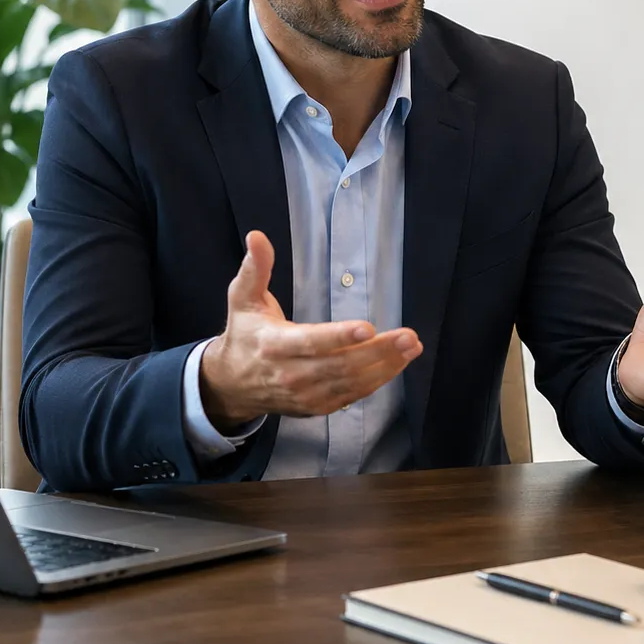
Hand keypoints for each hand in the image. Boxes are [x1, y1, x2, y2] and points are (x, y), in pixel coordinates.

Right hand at [199, 231, 422, 428]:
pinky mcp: (318, 406)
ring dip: (386, 366)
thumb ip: (255, 268)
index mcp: (274, 345)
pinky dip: (378, 380)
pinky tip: (398, 364)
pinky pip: (353, 395)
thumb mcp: (243, 298)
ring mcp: (307, 394)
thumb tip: (257, 236)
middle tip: (408, 337)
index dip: (339, 337)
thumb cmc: (245, 334)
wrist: (231, 386)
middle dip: (378, 352)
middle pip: (340, 365)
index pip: (311, 342)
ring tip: (411, 347)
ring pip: (351, 382)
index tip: (368, 327)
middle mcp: (292, 374)